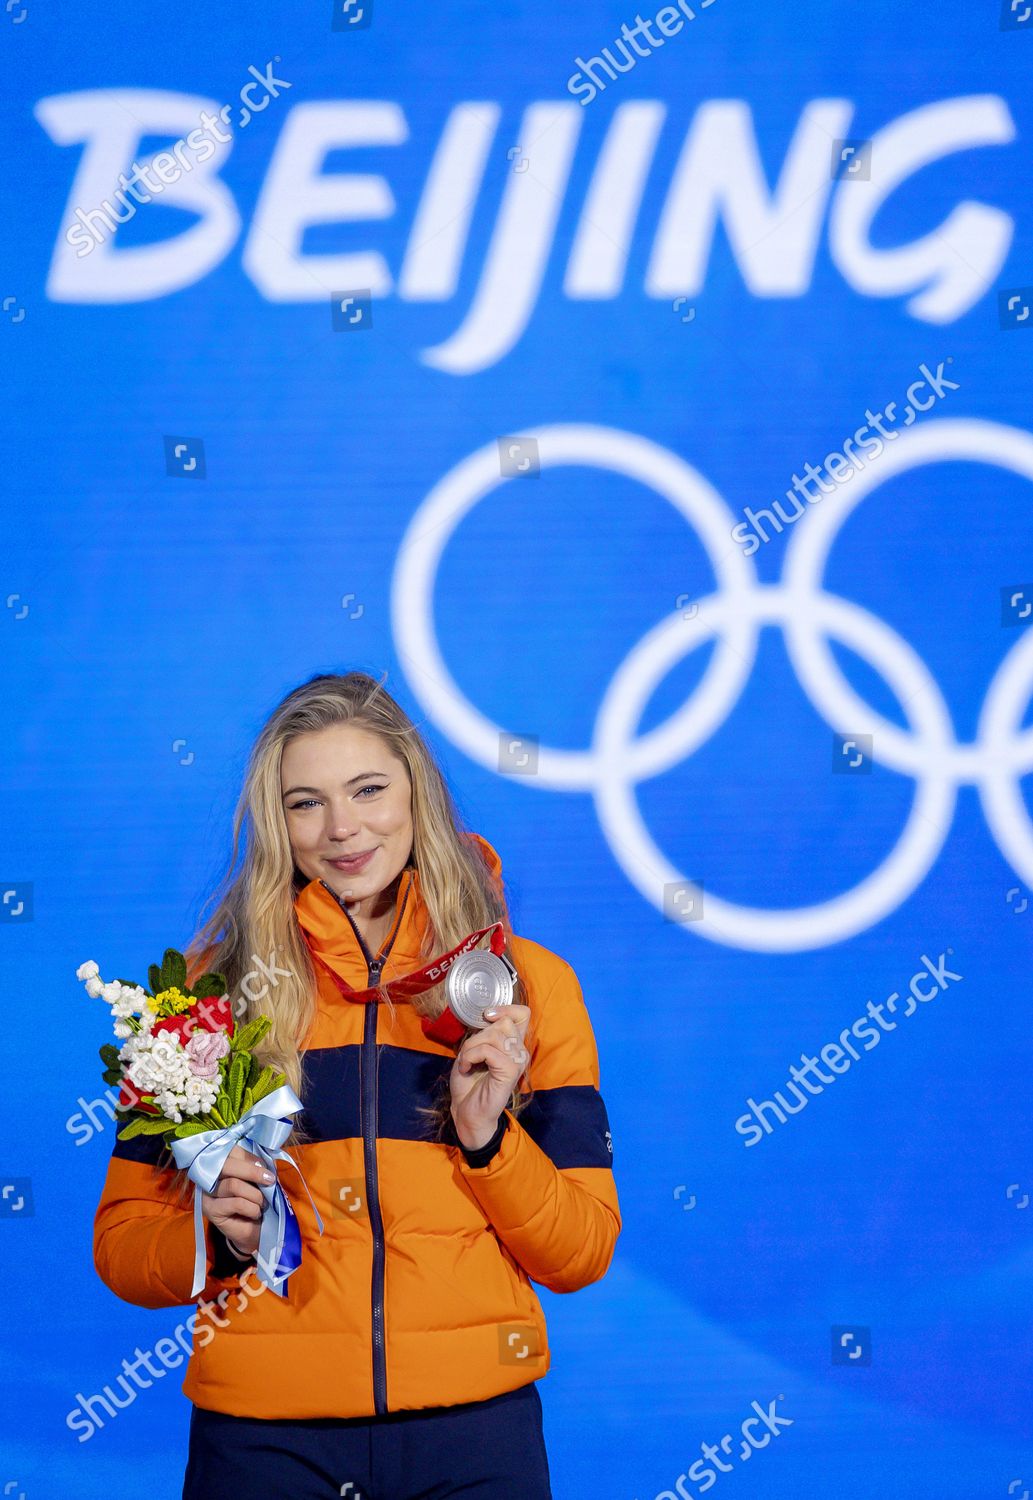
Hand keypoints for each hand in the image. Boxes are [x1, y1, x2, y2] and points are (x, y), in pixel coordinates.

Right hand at [199, 1143, 273, 1257]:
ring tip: (262, 1203)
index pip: (230, 1151)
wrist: (254, 1230)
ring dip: (255, 1195)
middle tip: (270, 1180)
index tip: (266, 1167)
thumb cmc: (256, 1200)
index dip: (250, 1157)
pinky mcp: (210, 1210)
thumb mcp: (259, 1180)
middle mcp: (209, 1176)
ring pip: (233, 1185)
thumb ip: (258, 1168)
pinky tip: (255, 1213)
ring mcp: (207, 1193)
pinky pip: (236, 1203)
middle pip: (227, 1165)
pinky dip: (251, 1208)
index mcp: (221, 1163)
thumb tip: (265, 1161)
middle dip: (253, 1172)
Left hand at [449, 1003, 530, 1150]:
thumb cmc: (470, 1084)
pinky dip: (471, 1056)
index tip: (487, 1016)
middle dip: (479, 1033)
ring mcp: (517, 1062)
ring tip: (466, 1062)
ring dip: (472, 1046)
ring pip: (494, 1035)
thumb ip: (485, 1034)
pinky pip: (488, 1050)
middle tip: (469, 1052)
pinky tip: (466, 1068)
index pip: (523, 1013)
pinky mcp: (510, 1072)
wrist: (467, 1113)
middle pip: (504, 1022)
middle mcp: (520, 1052)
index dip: (506, 1008)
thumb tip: (486, 1018)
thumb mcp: (474, 1051)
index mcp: (514, 1045)